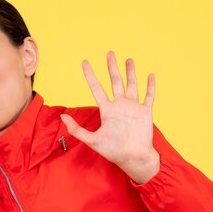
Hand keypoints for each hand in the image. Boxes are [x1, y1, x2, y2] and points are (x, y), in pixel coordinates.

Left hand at [60, 51, 159, 183]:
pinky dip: (150, 86)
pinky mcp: (145, 112)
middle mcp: (119, 106)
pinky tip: (150, 75)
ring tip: (128, 59)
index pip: (96, 88)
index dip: (90, 75)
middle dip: (112, 67)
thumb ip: (76, 129)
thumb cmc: (112, 150)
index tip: (85, 62)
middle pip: (114, 81)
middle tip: (109, 53)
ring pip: (132, 85)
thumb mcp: (91, 140)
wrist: (132, 157)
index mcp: (107, 110)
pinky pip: (149, 96)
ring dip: (130, 72)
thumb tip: (62, 117)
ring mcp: (133, 108)